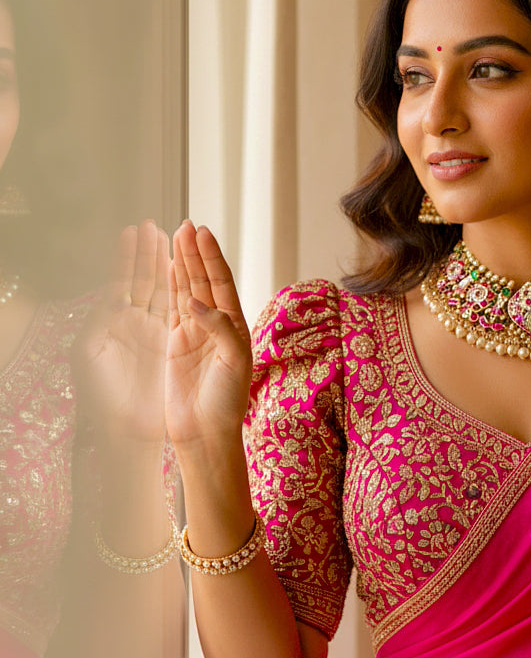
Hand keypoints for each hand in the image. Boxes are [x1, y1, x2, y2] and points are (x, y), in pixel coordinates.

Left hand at [73, 219, 169, 445]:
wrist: (126, 430)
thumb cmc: (102, 396)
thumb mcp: (89, 352)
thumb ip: (100, 317)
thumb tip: (112, 293)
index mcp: (110, 321)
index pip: (122, 280)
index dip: (128, 256)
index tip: (133, 231)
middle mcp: (133, 324)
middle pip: (144, 279)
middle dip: (149, 252)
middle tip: (153, 225)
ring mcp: (155, 333)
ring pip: (163, 290)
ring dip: (166, 264)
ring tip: (170, 237)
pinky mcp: (175, 345)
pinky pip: (180, 311)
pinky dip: (182, 290)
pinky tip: (185, 273)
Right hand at [166, 220, 252, 446]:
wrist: (206, 432)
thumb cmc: (226, 401)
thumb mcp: (234, 362)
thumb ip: (219, 329)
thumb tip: (196, 302)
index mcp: (235, 326)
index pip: (222, 283)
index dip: (212, 258)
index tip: (203, 233)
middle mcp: (217, 326)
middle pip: (204, 280)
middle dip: (196, 253)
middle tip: (186, 224)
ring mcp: (195, 333)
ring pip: (187, 289)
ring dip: (182, 263)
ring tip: (175, 236)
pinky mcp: (176, 344)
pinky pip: (172, 308)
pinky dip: (170, 286)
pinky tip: (168, 268)